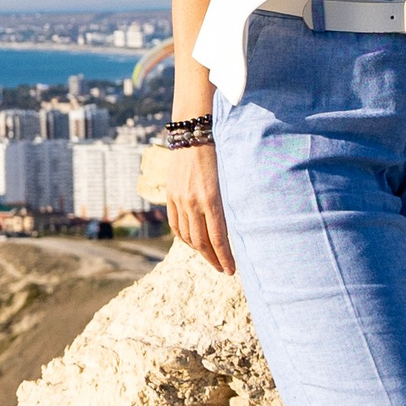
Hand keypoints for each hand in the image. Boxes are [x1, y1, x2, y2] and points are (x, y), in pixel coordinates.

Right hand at [164, 142, 235, 274]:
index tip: (231, 270)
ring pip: (187, 236)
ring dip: (199, 251)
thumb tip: (234, 229)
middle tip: (223, 269)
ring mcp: (179, 200)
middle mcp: (193, 202)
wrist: (193, 135)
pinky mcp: (171, 196)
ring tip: (210, 258)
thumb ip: (228, 204)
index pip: (218, 238)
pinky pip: (176, 225)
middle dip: (213, 259)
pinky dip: (184, 238)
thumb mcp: (228, 179)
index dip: (224, 257)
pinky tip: (193, 242)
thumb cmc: (219, 154)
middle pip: (202, 242)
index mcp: (211, 199)